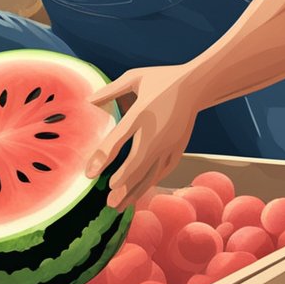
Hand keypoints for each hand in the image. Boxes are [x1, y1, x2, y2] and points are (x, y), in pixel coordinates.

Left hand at [84, 65, 201, 210]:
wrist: (196, 86)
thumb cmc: (162, 80)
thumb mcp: (135, 78)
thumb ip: (110, 90)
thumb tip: (88, 101)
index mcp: (141, 112)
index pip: (118, 140)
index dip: (102, 159)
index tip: (90, 174)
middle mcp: (156, 132)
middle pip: (137, 164)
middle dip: (122, 185)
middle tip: (108, 201)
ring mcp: (169, 143)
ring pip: (151, 172)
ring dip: (135, 190)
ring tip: (120, 205)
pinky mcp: (178, 148)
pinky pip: (163, 171)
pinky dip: (150, 182)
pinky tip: (139, 191)